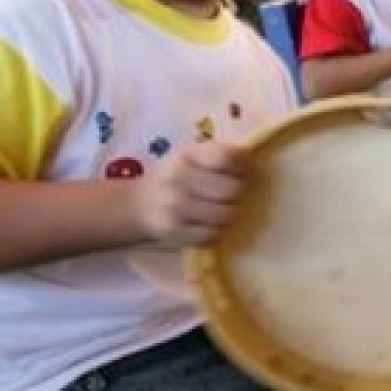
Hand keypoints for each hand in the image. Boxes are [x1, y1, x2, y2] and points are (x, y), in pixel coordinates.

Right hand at [128, 141, 249, 247]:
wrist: (138, 205)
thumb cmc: (176, 178)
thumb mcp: (193, 158)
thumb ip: (220, 155)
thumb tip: (252, 158)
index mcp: (187, 156)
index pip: (226, 157)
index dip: (243, 165)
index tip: (245, 171)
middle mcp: (178, 180)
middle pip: (231, 189)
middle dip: (238, 192)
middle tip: (233, 194)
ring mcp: (175, 208)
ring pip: (224, 215)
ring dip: (229, 213)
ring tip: (221, 208)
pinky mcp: (173, 233)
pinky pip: (212, 235)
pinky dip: (216, 230)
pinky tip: (209, 224)